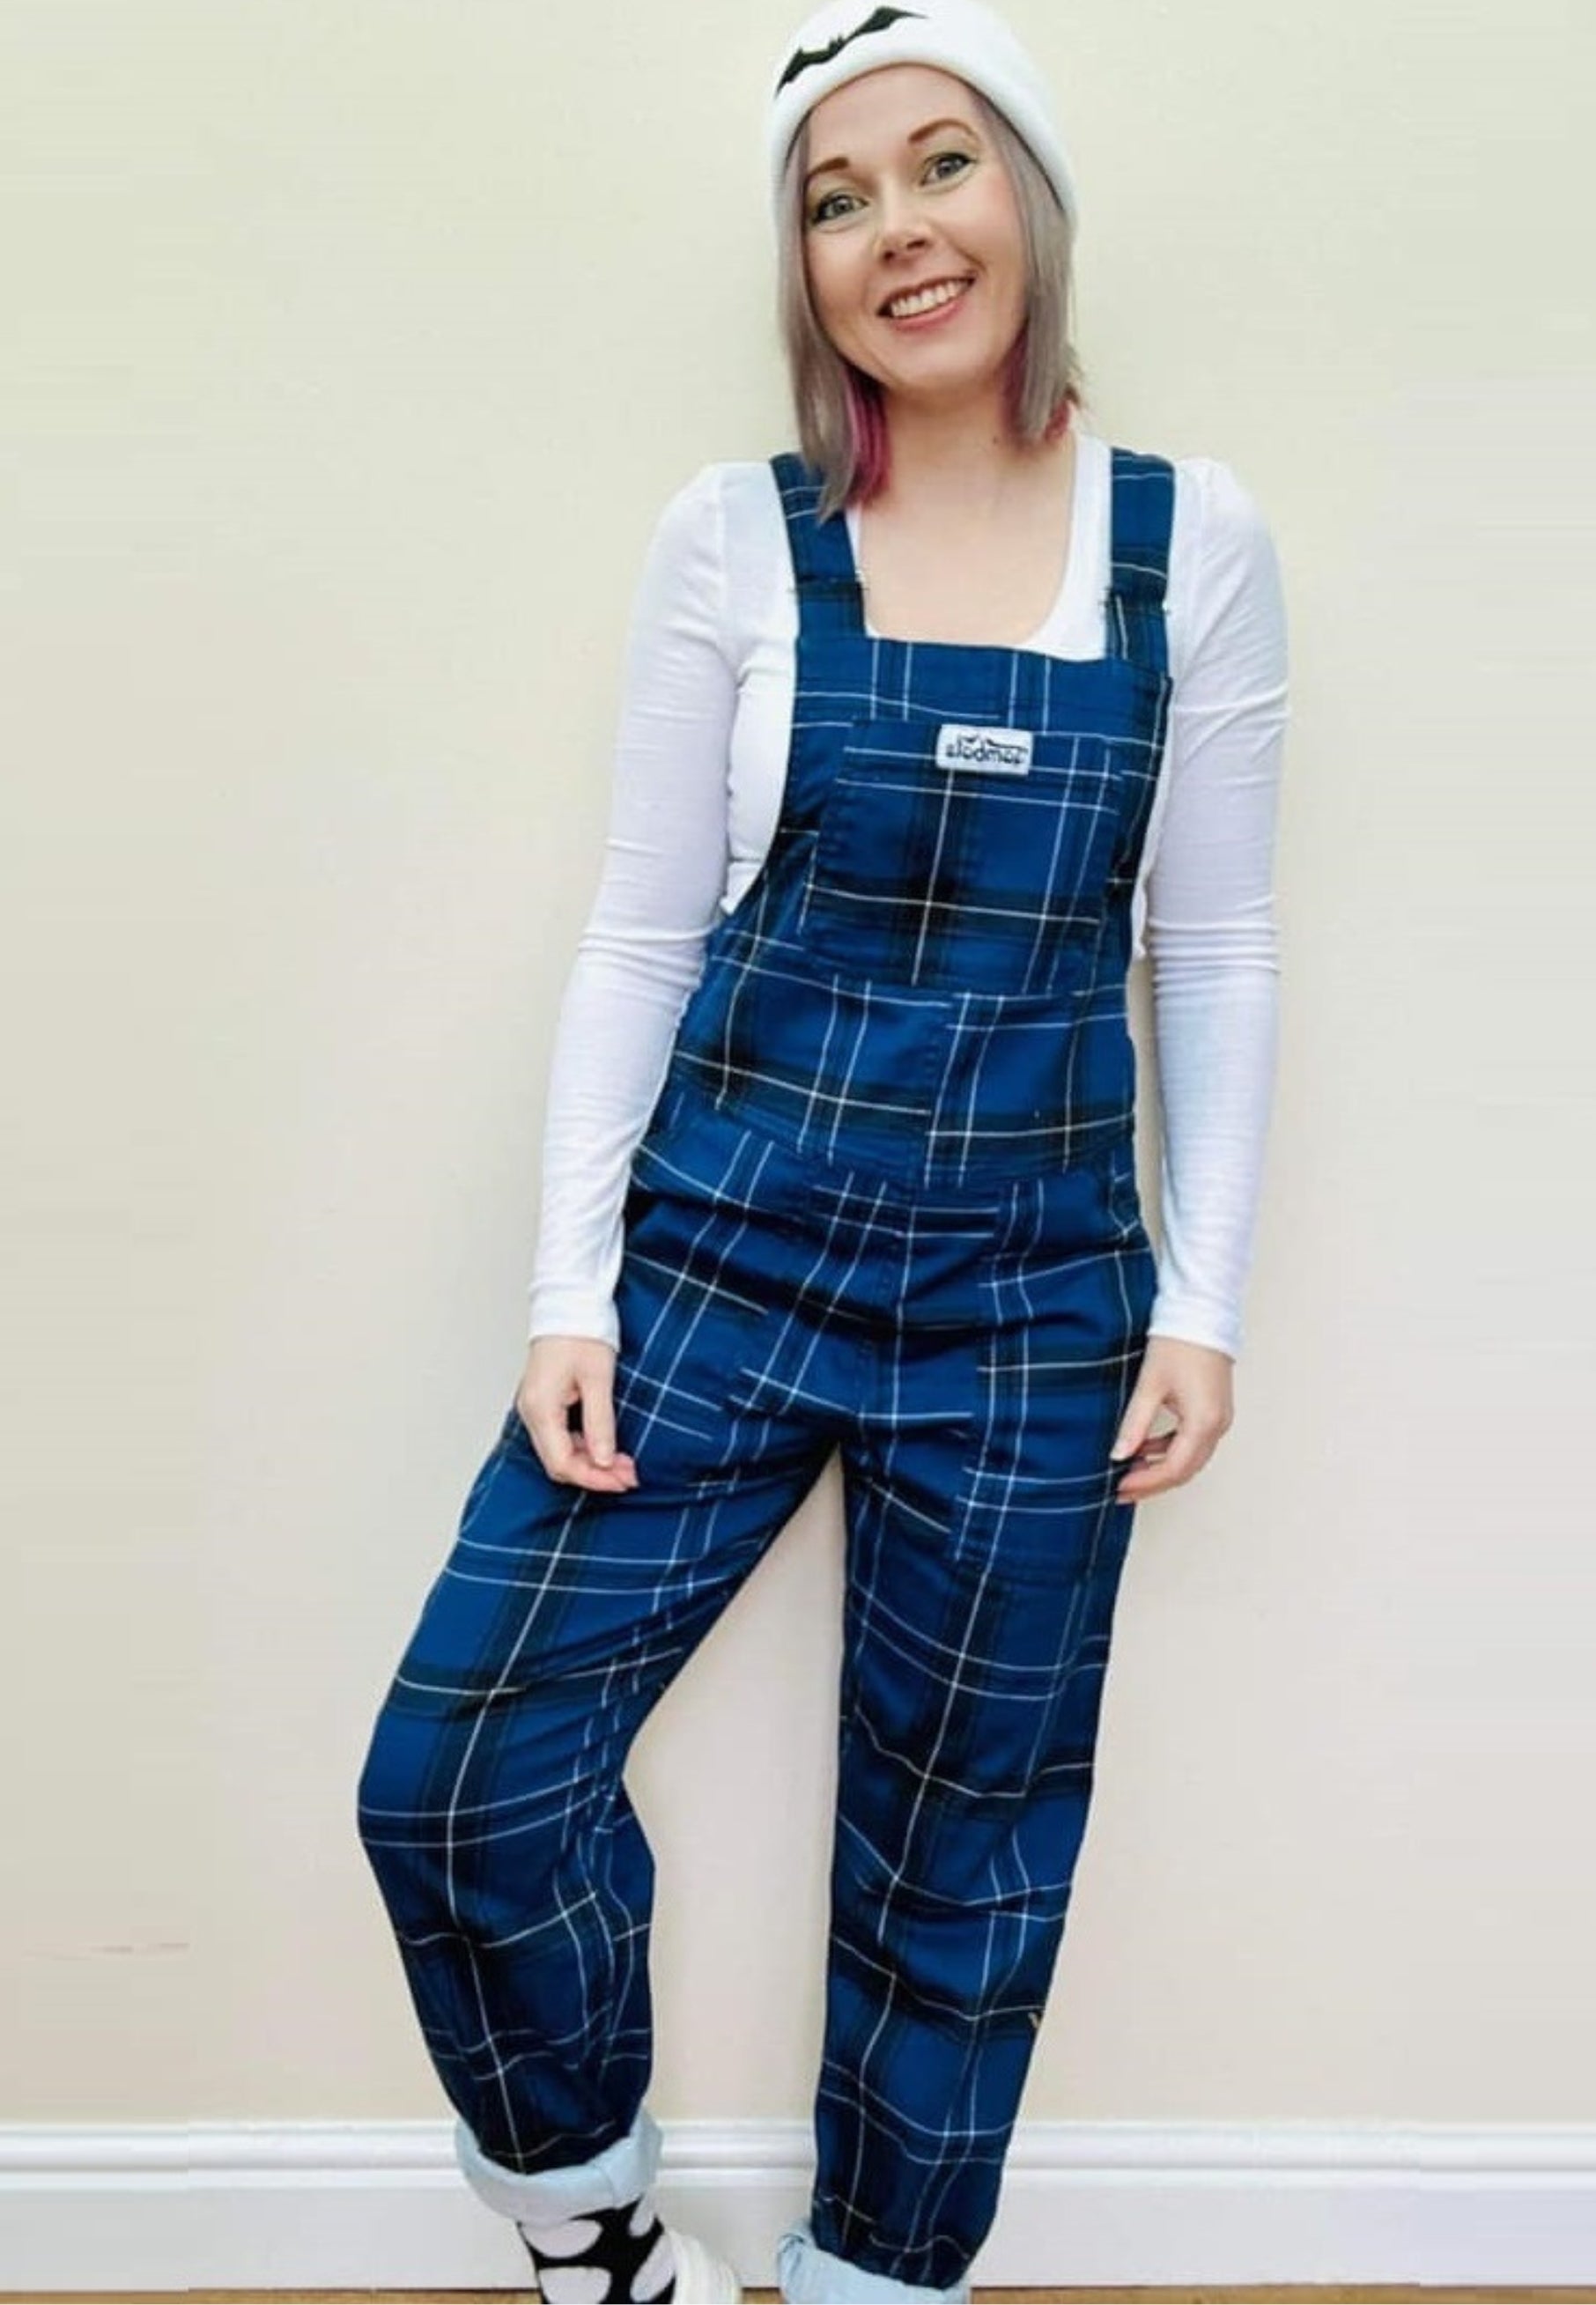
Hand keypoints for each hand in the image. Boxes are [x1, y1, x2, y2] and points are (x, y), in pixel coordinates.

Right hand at [516, 1336, 639, 1491]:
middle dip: (595, 1473)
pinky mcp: (544, 1401)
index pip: (563, 1462)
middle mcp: (531, 1411)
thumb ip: (600, 1423)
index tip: (623, 1479)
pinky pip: (559, 1436)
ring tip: (624, 1463)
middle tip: (629, 1475)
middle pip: (558, 1462)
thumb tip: (605, 1460)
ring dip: (591, 1461)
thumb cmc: (581, 1331)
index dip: (595, 1477)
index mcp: (541, 1407)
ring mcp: (535, 1406)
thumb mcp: (598, 1378)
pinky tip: (606, 1446)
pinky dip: (583, 1445)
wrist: (568, 1302)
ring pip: (559, 1451)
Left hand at [1108, 1335, 1233, 1501]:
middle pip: (1185, 1470)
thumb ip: (1135, 1424)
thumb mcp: (1149, 1385)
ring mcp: (1219, 1419)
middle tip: (1123, 1489)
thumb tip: (1119, 1454)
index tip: (1121, 1487)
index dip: (1146, 1482)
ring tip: (1130, 1471)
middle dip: (1153, 1483)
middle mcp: (1217, 1425)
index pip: (1174, 1468)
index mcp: (1203, 1421)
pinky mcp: (1215, 1411)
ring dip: (1161, 1469)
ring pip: (1191, 1459)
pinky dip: (1170, 1451)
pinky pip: (1194, 1443)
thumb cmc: (1179, 1343)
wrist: (1202, 1315)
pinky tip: (1146, 1449)